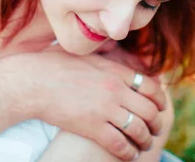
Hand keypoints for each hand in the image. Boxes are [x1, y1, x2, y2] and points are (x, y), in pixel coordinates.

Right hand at [6, 51, 166, 160]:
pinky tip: (129, 155)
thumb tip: (113, 44)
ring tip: (145, 145)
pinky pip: (120, 144)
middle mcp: (115, 89)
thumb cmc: (54, 65)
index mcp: (116, 70)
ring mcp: (105, 108)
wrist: (33, 81)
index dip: (160, 100)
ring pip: (138, 129)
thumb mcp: (84, 52)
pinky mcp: (92, 126)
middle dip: (156, 123)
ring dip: (145, 140)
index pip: (151, 86)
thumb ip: (103, 51)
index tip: (161, 108)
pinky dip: (128, 152)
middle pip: (150, 110)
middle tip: (156, 130)